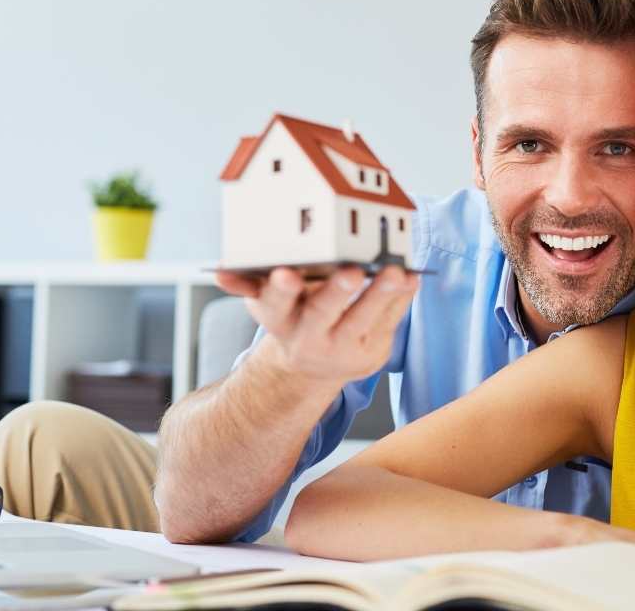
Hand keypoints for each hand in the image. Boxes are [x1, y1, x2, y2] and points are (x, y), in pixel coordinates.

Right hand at [215, 265, 418, 386]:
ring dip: (381, 294)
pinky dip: (403, 299)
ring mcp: (344, 347)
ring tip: (396, 271)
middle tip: (351, 270)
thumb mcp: (269, 305)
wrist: (316, 365)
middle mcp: (310, 338)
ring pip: (364, 319)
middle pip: (323, 314)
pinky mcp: (373, 350)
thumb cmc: (295, 318)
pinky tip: (413, 278)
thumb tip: (221, 271)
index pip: (276, 306)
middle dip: (336, 292)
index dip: (280, 291)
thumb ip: (249, 284)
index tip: (286, 274)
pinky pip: (390, 321)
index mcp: (280, 321)